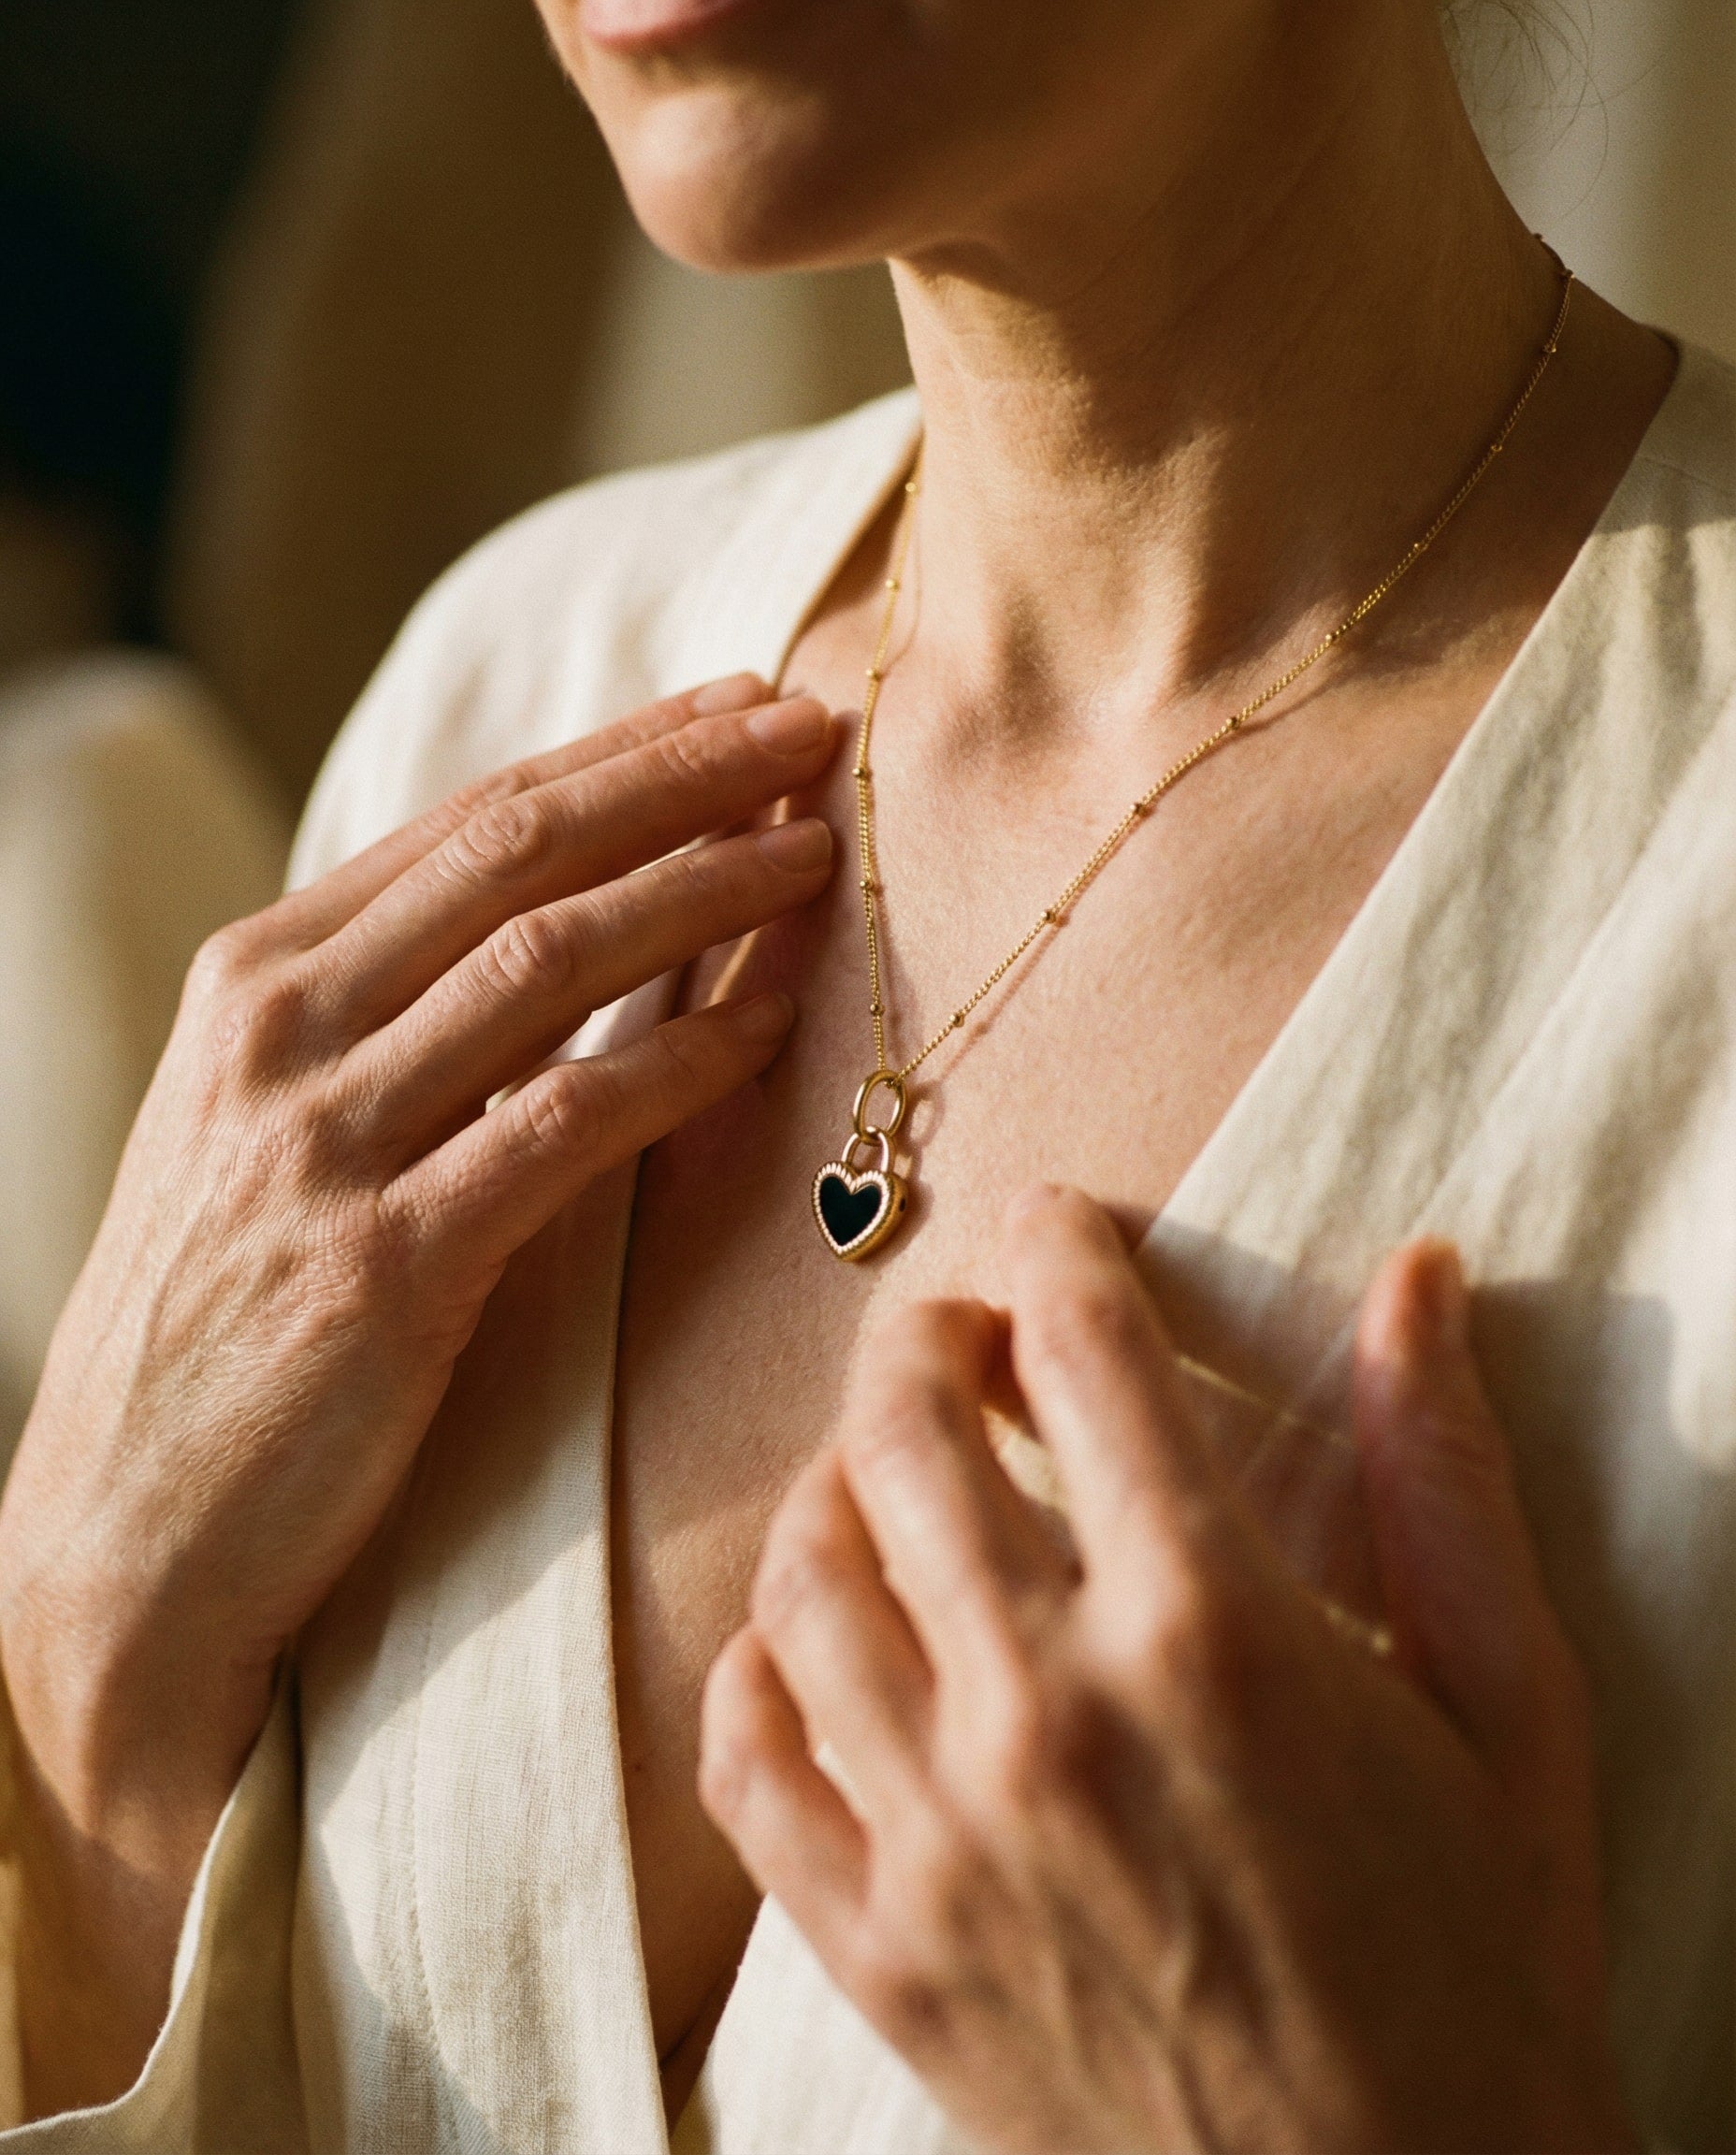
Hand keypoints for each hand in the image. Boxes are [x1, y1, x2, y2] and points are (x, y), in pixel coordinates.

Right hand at [0, 672, 837, 2112]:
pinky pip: (564, 1128)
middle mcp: (281, 1032)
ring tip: (815, 849)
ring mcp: (324, 1146)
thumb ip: (392, 1021)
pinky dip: (681, 1065)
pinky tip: (769, 1026)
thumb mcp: (270, 1129)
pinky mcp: (381, 1269)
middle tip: (811, 726)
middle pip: (520, 851)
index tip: (740, 705)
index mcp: (258, 978)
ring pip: (550, 961)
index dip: (625, 750)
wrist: (121, 1541)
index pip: (472, 818)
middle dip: (682, 775)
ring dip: (703, 891)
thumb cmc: (220, 1324)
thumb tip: (557, 934)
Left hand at [701, 1185, 1637, 2154]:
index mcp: (1215, 1632)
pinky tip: (820, 1638)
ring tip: (895, 1472)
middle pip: (905, 1430)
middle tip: (965, 1334)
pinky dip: (758, 1660)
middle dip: (925, 1335)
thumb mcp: (1512, 1711)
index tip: (1057, 1223)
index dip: (1060, 1246)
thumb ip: (1445, 1476)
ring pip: (803, 1573)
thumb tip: (1413, 1278)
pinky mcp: (881, 1949)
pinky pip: (747, 1756)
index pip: (1083, 1349)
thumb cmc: (1480, 1970)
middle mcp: (1049, 1713)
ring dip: (836, 1480)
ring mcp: (941, 1838)